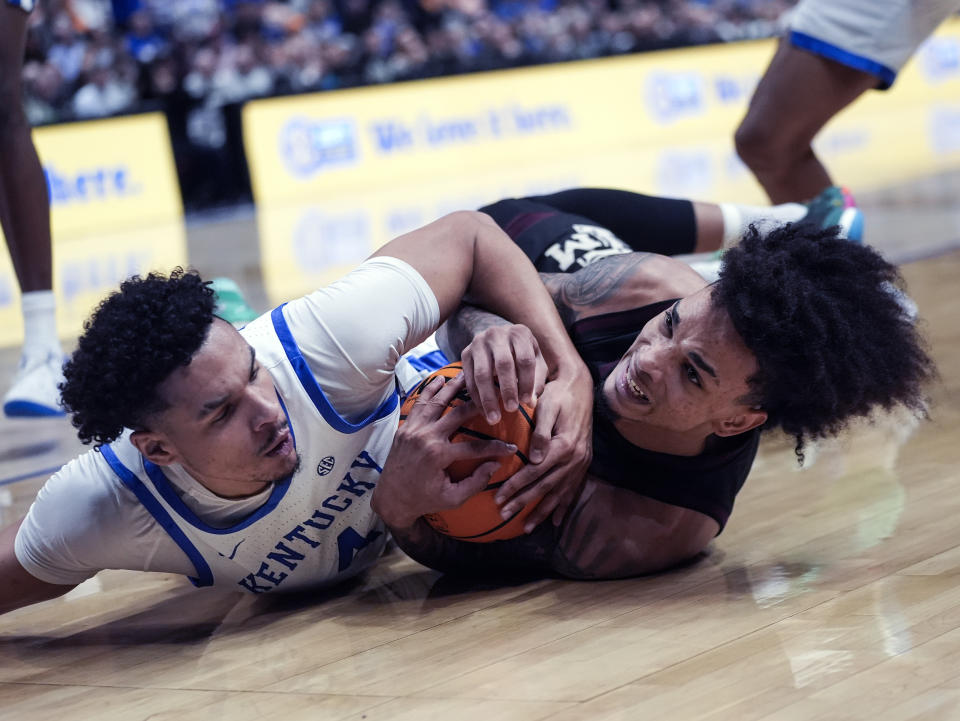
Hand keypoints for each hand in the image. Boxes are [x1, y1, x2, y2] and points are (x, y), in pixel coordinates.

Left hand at [372, 373, 516, 529]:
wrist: (391, 499)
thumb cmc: (424, 500)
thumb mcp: (452, 498)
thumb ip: (475, 483)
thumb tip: (495, 465)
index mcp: (438, 456)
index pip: (475, 446)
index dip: (495, 447)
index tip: (511, 447)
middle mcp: (426, 438)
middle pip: (457, 413)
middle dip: (477, 403)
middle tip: (493, 393)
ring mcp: (413, 430)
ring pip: (436, 402)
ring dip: (451, 388)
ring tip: (466, 375)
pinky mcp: (405, 428)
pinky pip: (418, 405)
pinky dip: (429, 391)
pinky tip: (439, 380)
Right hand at [460, 323, 547, 424]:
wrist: (499, 340)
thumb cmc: (522, 356)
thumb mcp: (536, 363)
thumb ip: (536, 382)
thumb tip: (531, 403)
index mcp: (520, 333)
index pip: (525, 359)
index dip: (527, 382)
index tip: (527, 402)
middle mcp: (497, 334)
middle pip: (503, 364)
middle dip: (508, 389)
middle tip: (512, 410)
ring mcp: (478, 342)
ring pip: (482, 373)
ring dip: (488, 398)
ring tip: (495, 418)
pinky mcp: (465, 353)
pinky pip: (469, 379)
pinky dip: (476, 398)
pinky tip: (484, 412)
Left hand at [494, 362, 593, 532]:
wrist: (581, 386)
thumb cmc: (558, 393)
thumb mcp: (548, 406)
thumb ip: (541, 433)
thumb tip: (534, 459)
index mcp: (563, 446)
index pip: (534, 472)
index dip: (515, 487)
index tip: (498, 499)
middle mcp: (575, 458)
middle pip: (545, 487)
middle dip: (523, 503)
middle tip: (503, 515)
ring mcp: (581, 463)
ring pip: (559, 493)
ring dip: (542, 512)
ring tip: (526, 527)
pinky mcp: (584, 463)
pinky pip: (572, 489)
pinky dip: (563, 506)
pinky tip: (555, 521)